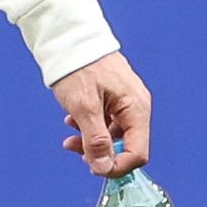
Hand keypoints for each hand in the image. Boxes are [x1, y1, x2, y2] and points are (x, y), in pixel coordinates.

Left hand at [51, 52, 151, 177]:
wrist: (68, 38)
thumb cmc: (79, 67)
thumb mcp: (84, 107)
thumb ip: (95, 140)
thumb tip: (103, 168)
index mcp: (136, 108)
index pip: (138, 152)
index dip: (116, 166)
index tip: (93, 168)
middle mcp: (135, 107)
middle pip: (126, 146)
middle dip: (100, 153)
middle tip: (74, 149)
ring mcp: (124, 102)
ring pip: (113, 136)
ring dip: (90, 141)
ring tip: (69, 134)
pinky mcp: (113, 99)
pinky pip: (106, 122)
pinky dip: (89, 127)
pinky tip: (72, 121)